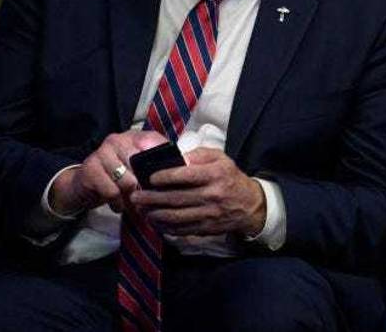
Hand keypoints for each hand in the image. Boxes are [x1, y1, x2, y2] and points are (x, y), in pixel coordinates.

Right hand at [49, 129, 167, 214]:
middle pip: (140, 164)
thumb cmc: (118, 175)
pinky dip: (117, 203)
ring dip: (131, 197)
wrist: (83, 184)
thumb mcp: (138, 166)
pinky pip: (111, 191)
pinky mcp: (90, 169)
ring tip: (131, 201)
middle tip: (147, 196)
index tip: (166, 179)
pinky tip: (117, 203)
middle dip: (145, 184)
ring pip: (127, 180)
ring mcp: (101, 153)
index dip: (163, 162)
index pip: (154, 142)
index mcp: (132, 136)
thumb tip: (186, 165)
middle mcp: (116, 140)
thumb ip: (158, 162)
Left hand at [129, 147, 266, 236]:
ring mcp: (208, 214)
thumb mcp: (220, 158)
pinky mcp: (206, 228)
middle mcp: (212, 195)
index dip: (165, 177)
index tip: (150, 178)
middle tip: (135, 196)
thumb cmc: (230, 177)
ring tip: (141, 209)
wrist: (250, 205)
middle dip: (152, 198)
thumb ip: (198, 155)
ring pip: (176, 216)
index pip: (186, 176)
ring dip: (155, 213)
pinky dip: (165, 226)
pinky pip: (182, 229)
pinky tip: (154, 221)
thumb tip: (176, 158)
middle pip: (177, 198)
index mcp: (215, 175)